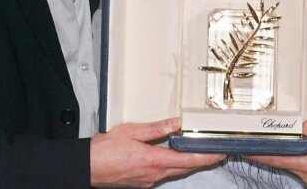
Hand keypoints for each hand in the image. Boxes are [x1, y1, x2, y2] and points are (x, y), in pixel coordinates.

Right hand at [90, 117, 223, 186]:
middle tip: (216, 153)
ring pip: (175, 172)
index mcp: (153, 160)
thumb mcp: (132, 131)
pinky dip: (173, 166)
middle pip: (185, 168)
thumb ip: (157, 128)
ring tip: (200, 154)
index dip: (206, 157)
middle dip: (202, 161)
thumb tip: (177, 123)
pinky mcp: (142, 182)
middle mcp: (153, 174)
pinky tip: (174, 158)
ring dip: (188, 164)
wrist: (87, 166)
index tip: (219, 153)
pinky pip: (163, 174)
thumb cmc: (104, 150)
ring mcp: (148, 181)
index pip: (187, 159)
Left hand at [249, 121, 306, 187]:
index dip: (260, 154)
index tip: (248, 150)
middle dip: (281, 148)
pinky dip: (305, 157)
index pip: (278, 159)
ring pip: (297, 164)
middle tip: (273, 137)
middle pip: (286, 161)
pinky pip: (306, 167)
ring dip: (297, 152)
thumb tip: (300, 126)